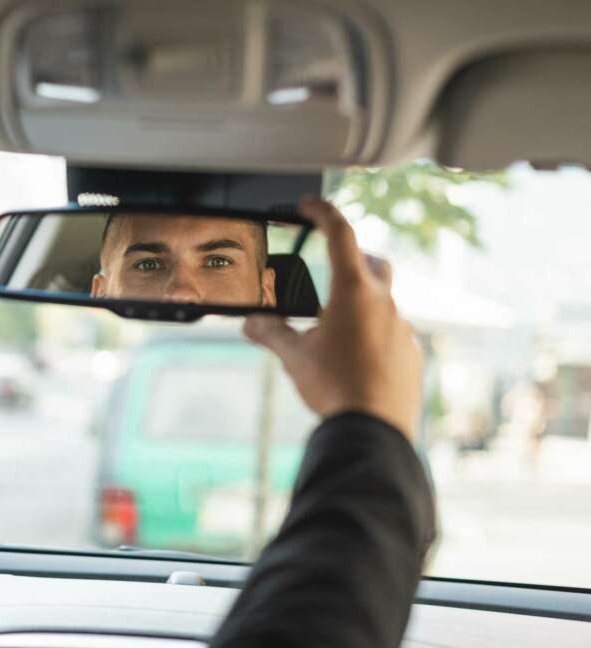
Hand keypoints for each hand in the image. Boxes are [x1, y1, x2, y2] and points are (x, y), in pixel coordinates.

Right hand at [243, 197, 422, 441]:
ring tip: (336, 327)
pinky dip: (374, 334)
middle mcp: (383, 302)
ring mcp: (402, 328)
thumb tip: (250, 324)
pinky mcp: (411, 353)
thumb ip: (271, 334)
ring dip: (362, 304)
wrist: (374, 428)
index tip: (307, 205)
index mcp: (353, 291)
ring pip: (383, 302)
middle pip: (374, 262)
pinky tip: (356, 358)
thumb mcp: (294, 357)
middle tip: (333, 265)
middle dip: (355, 257)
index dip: (322, 212)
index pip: (340, 234)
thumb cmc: (334, 386)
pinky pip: (393, 333)